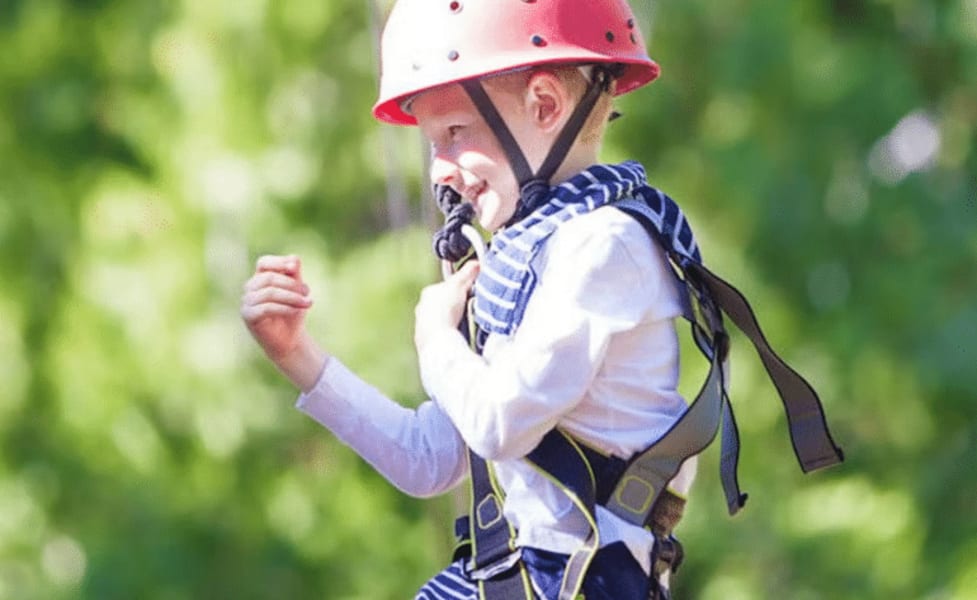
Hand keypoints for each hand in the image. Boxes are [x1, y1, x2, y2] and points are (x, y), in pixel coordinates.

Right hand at [241, 255, 325, 390]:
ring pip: (269, 292)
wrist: (289, 340)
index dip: (278, 263)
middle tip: (308, 293)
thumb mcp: (297, 291)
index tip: (295, 268)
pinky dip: (284, 307)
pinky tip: (296, 311)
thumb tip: (294, 259)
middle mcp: (250, 288)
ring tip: (307, 303)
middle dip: (291, 284)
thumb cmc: (293, 313)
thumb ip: (295, 275)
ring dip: (291, 296)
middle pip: (269, 278)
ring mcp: (246, 302)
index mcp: (260, 279)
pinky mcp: (248, 316)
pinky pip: (266, 307)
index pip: (263, 263)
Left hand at [414, 260, 478, 352]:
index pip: (444, 286)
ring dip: (450, 322)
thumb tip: (476, 262)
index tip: (468, 293)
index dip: (458, 288)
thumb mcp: (460, 285)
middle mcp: (422, 308)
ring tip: (463, 326)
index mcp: (428, 293)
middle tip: (468, 310)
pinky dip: (447, 335)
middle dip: (453, 306)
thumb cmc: (445, 310)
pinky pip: (439, 335)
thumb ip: (468, 272)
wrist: (437, 338)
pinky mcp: (425, 342)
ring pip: (439, 321)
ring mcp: (422, 326)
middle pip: (441, 304)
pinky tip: (455, 337)